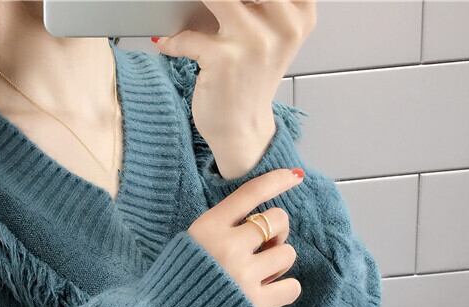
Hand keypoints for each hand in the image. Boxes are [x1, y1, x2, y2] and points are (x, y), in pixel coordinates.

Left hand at [153, 0, 315, 178]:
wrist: (242, 131)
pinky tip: (168, 44)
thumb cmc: (250, 83)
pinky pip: (188, 36)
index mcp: (300, 17)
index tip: (236, 2)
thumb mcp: (271, 39)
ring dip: (196, 3)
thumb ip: (261, 6)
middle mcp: (283, 27)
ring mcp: (253, 43)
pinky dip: (173, 40)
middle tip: (209, 5)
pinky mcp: (223, 59)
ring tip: (185, 10)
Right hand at [188, 167, 303, 306]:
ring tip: (260, 274)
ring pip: (288, 253)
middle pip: (277, 220)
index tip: (294, 177)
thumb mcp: (190, 243)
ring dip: (279, 262)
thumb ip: (221, 229)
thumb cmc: (178, 282)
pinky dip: (284, 289)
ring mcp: (243, 275)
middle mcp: (228, 246)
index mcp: (209, 227)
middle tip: (265, 246)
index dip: (276, 181)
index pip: (250, 193)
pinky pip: (292, 287)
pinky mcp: (255, 303)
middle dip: (277, 231)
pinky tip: (268, 292)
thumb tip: (263, 222)